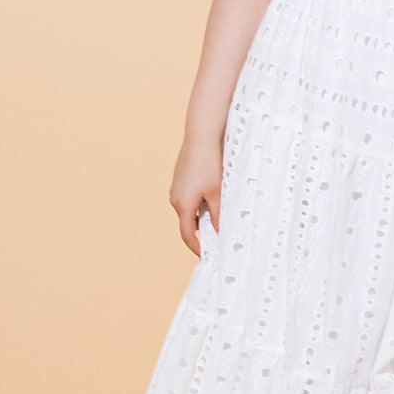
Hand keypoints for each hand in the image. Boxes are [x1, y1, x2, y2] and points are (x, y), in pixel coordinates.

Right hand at [169, 137, 221, 256]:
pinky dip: (198, 202)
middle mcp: (175, 198)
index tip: (204, 254)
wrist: (200, 138)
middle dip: (201, 229)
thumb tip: (218, 231)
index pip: (187, 234)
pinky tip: (212, 195)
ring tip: (218, 212)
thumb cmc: (209, 165)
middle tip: (218, 234)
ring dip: (201, 214)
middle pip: (188, 221)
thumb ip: (217, 215)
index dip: (196, 247)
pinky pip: (188, 197)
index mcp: (182, 205)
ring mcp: (176, 188)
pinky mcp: (180, 178)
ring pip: (189, 208)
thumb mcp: (217, 193)